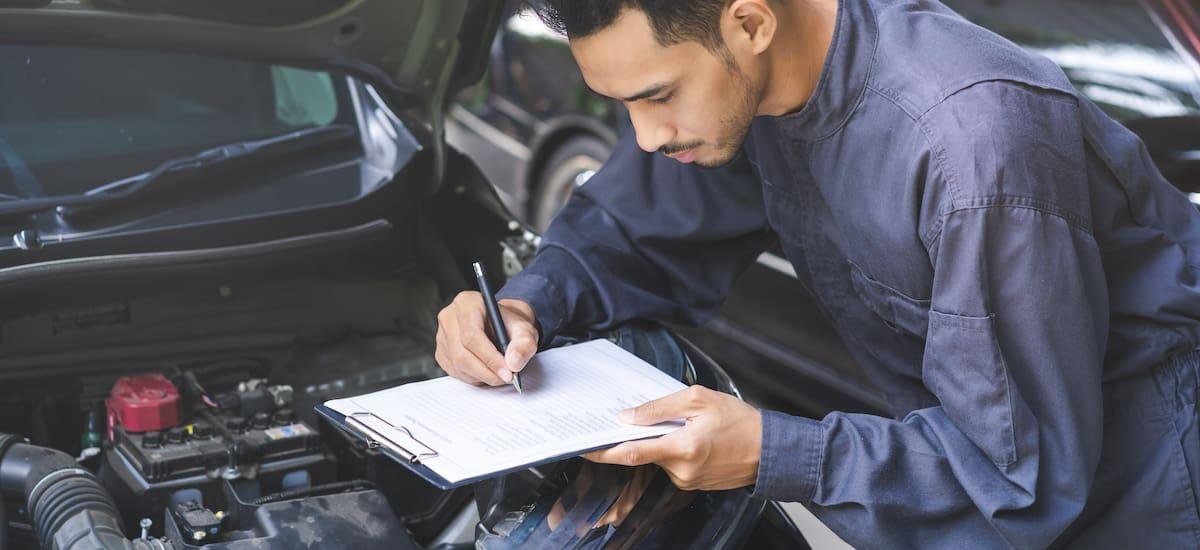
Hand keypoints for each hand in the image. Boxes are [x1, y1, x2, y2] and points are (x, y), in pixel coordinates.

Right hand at [434, 292, 537, 385]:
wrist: (502, 325)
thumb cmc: (509, 324)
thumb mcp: (525, 329)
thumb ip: (524, 344)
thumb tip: (513, 363)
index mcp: (468, 303)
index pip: (472, 335)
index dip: (489, 358)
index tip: (507, 372)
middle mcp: (450, 317)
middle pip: (461, 353)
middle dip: (487, 372)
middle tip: (506, 378)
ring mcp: (442, 335)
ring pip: (457, 365)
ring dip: (481, 376)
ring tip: (499, 374)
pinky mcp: (441, 352)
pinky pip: (454, 371)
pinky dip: (473, 377)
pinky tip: (486, 371)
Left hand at [583, 386, 761, 490]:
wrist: (769, 450)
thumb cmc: (739, 421)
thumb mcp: (699, 399)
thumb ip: (659, 407)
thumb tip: (628, 416)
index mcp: (682, 448)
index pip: (632, 452)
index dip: (605, 451)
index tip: (585, 448)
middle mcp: (682, 470)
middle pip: (645, 452)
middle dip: (643, 435)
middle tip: (652, 417)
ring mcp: (687, 480)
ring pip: (659, 457)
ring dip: (663, 441)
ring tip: (689, 426)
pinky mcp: (692, 484)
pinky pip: (672, 464)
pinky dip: (674, 450)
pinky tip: (695, 438)